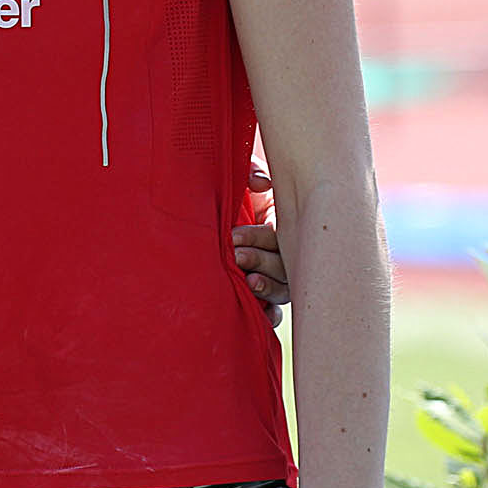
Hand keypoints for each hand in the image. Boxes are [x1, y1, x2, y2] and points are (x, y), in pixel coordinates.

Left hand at [233, 162, 289, 322]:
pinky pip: (276, 310)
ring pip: (285, 288)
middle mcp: (283, 250)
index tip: (234, 235)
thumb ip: (250, 172)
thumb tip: (263, 182)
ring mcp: (276, 274)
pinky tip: (262, 315)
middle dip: (262, 260)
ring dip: (269, 286)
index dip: (260, 236)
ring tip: (249, 282)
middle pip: (286, 263)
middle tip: (236, 256)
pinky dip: (271, 314)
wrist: (201, 215)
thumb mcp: (237, 180)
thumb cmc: (224, 196)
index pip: (280, 234)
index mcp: (281, 222)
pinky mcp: (264, 295)